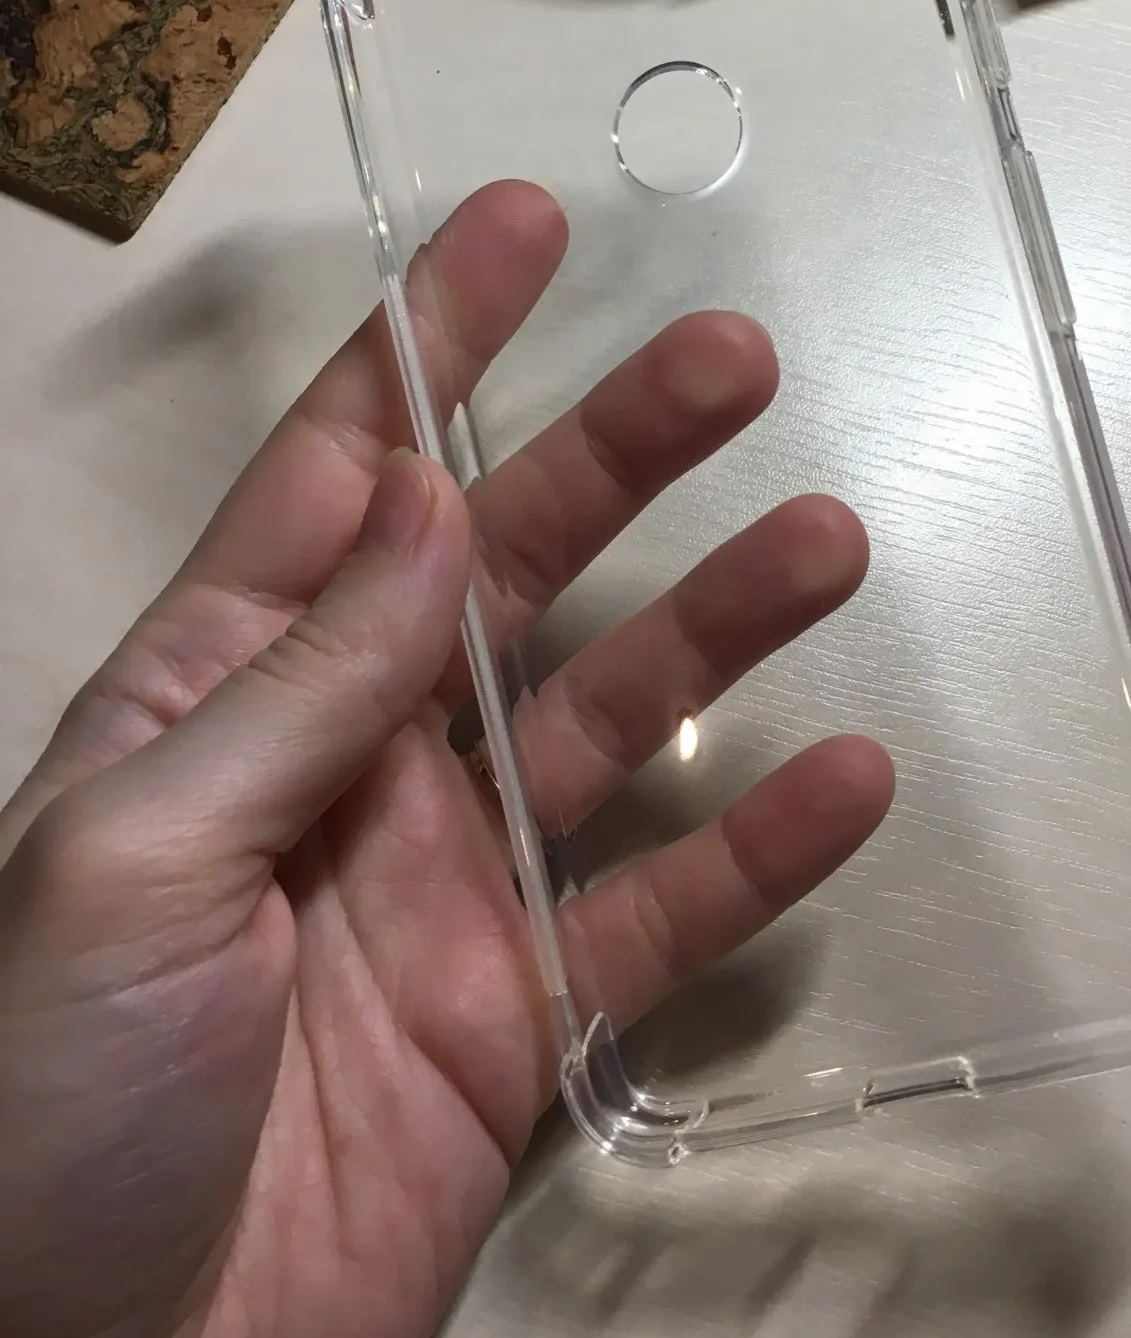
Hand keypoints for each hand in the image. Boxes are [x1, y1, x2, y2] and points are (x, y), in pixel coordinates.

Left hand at [0, 180, 892, 1337]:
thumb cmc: (40, 1106)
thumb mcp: (131, 854)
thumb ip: (297, 681)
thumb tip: (413, 500)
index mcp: (221, 693)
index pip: (341, 476)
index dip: (431, 346)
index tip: (515, 230)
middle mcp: (348, 762)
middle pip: (505, 568)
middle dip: (615, 455)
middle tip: (728, 361)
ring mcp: (449, 883)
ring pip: (609, 714)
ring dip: (719, 624)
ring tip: (822, 541)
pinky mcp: (527, 1011)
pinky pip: (662, 910)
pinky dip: (757, 850)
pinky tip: (842, 780)